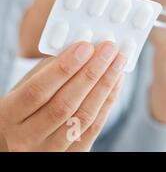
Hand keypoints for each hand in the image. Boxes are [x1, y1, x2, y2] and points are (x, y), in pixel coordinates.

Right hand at [0, 42, 125, 151]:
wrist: (15, 145)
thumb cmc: (20, 111)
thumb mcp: (20, 92)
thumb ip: (45, 72)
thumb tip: (79, 50)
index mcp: (7, 117)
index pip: (38, 91)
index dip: (64, 68)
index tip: (85, 47)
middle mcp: (25, 139)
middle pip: (65, 105)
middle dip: (91, 73)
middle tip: (109, 50)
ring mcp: (48, 151)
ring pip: (83, 117)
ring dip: (105, 86)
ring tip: (118, 62)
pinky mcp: (71, 156)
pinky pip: (93, 129)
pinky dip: (108, 102)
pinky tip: (116, 82)